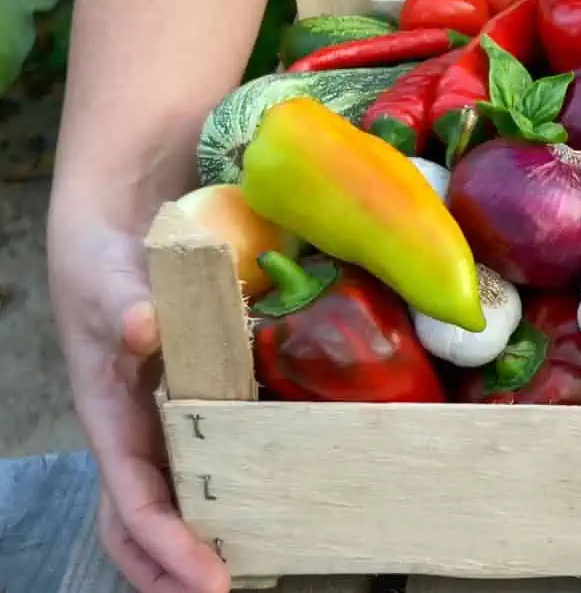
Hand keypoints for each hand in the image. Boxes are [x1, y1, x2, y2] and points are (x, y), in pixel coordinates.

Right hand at [47, 216, 231, 592]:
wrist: (113, 235)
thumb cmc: (106, 265)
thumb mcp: (112, 282)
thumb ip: (126, 305)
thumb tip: (143, 329)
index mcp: (109, 417)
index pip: (133, 499)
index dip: (167, 543)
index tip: (206, 577)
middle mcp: (132, 431)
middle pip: (139, 520)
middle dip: (169, 568)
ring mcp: (157, 422)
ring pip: (165, 501)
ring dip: (192, 542)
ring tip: (239, 575)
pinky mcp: (186, 405)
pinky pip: (197, 463)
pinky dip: (220, 494)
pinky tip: (260, 507)